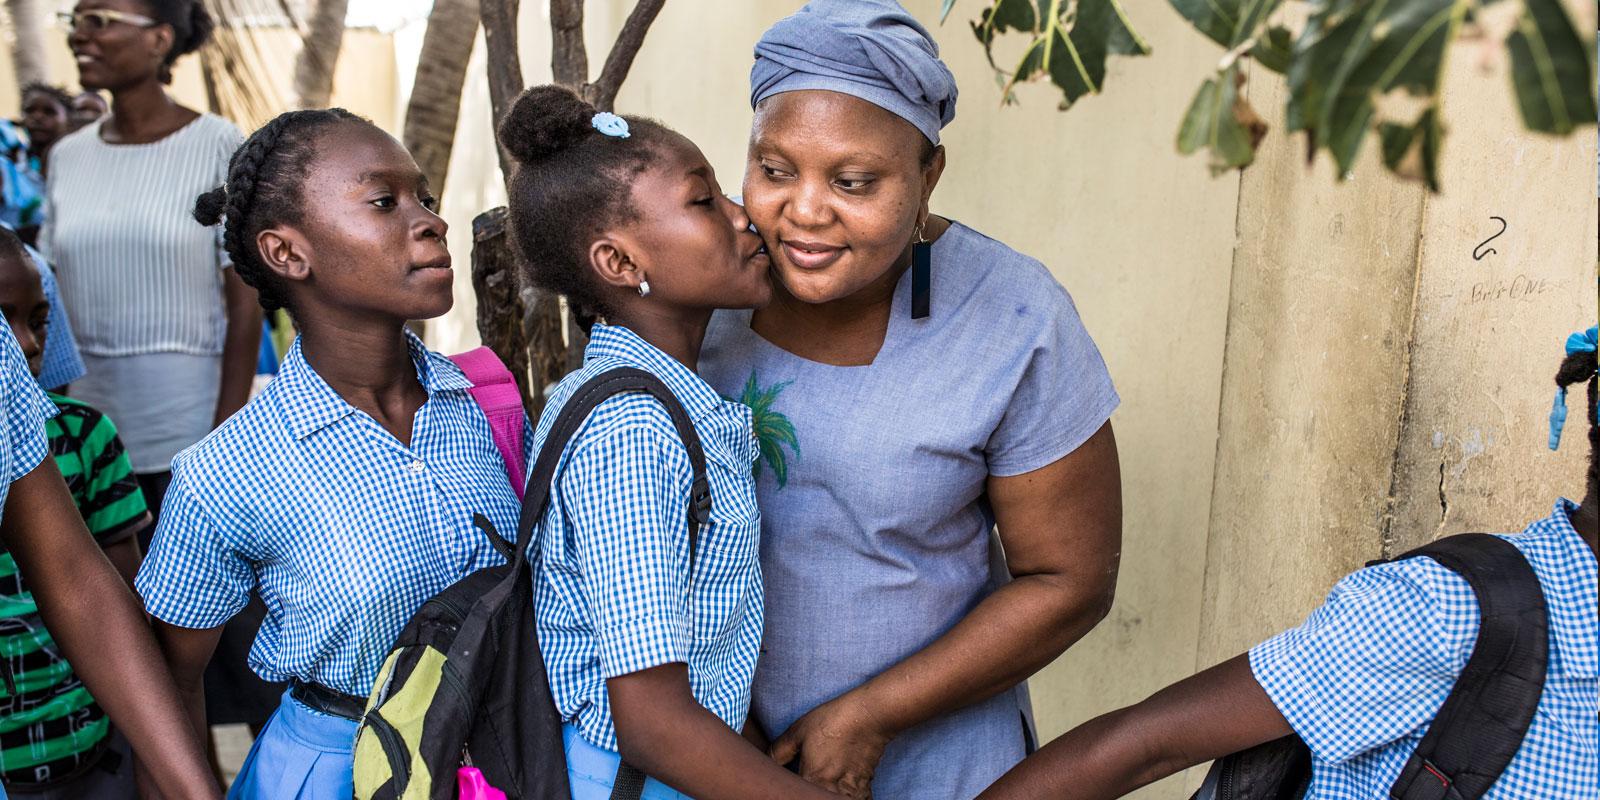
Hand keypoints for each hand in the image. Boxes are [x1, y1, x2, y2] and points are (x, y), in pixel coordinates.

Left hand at [770, 692, 894, 798]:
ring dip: (827, 795)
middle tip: (810, 779)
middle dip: (808, 794)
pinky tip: (843, 792)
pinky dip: (848, 798)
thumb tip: (767, 762)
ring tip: (824, 785)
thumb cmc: (833, 721)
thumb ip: (778, 751)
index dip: (790, 790)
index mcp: (812, 779)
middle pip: (814, 798)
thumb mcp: (798, 731)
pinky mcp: (865, 787)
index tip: (790, 782)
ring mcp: (850, 792)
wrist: (870, 715)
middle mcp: (830, 790)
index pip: (795, 795)